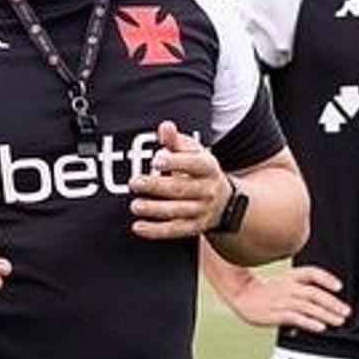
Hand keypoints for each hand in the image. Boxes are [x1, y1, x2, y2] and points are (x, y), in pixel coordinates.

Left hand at [127, 122, 230, 240]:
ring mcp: (203, 211)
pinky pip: (175, 231)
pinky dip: (156, 231)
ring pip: (177, 211)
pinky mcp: (195, 228)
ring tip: (135, 206)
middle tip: (134, 183)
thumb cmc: (200, 172)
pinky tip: (138, 227)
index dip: (175, 162)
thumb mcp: (194, 153)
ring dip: (154, 210)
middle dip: (156, 187)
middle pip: (181, 189)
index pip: (194, 164)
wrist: (225, 202)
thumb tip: (165, 127)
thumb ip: (176, 141)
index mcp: (208, 167)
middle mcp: (208, 190)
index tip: (156, 160)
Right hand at [220, 262, 349, 332]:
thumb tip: (327, 305)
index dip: (326, 278)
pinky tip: (320, 327)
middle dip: (332, 303)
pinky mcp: (277, 314)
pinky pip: (296, 318)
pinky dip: (310, 322)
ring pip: (308, 307)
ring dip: (325, 314)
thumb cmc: (269, 292)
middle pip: (314, 293)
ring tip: (339, 321)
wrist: (244, 296)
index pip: (312, 273)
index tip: (339, 287)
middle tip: (346, 311)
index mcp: (292, 277)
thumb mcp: (287, 283)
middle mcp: (289, 287)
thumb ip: (305, 290)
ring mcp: (283, 301)